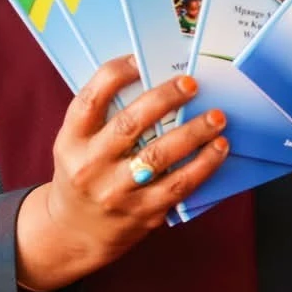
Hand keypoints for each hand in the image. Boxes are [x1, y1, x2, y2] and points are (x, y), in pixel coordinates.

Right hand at [14, 57, 229, 291]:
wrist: (74, 233)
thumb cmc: (84, 175)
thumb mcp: (77, 145)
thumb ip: (105, 117)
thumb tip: (154, 78)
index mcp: (72, 141)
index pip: (91, 99)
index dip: (117, 73)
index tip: (140, 59)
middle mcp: (91, 166)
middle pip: (129, 124)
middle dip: (165, 98)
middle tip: (191, 84)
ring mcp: (116, 192)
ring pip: (159, 156)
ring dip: (194, 132)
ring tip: (216, 116)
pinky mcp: (143, 212)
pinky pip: (179, 185)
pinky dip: (204, 165)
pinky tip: (219, 148)